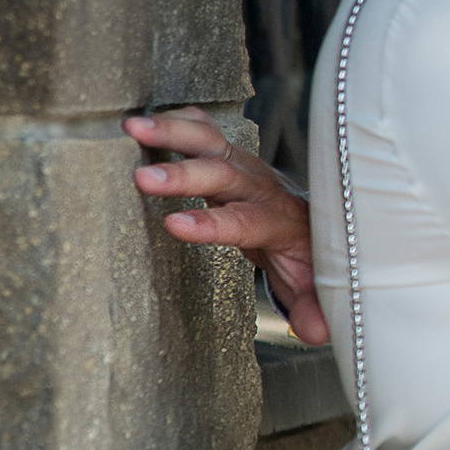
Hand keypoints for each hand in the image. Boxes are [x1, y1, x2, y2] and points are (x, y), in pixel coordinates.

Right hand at [125, 107, 327, 344]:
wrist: (314, 219)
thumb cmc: (309, 256)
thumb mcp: (315, 287)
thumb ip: (315, 307)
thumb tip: (318, 330)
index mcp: (280, 221)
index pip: (246, 221)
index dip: (211, 222)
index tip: (173, 224)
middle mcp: (262, 187)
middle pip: (224, 175)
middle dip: (184, 175)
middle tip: (141, 178)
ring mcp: (245, 167)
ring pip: (211, 143)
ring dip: (174, 132)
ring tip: (131, 128)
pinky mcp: (229, 157)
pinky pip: (205, 131)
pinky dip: (178, 120)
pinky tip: (144, 120)